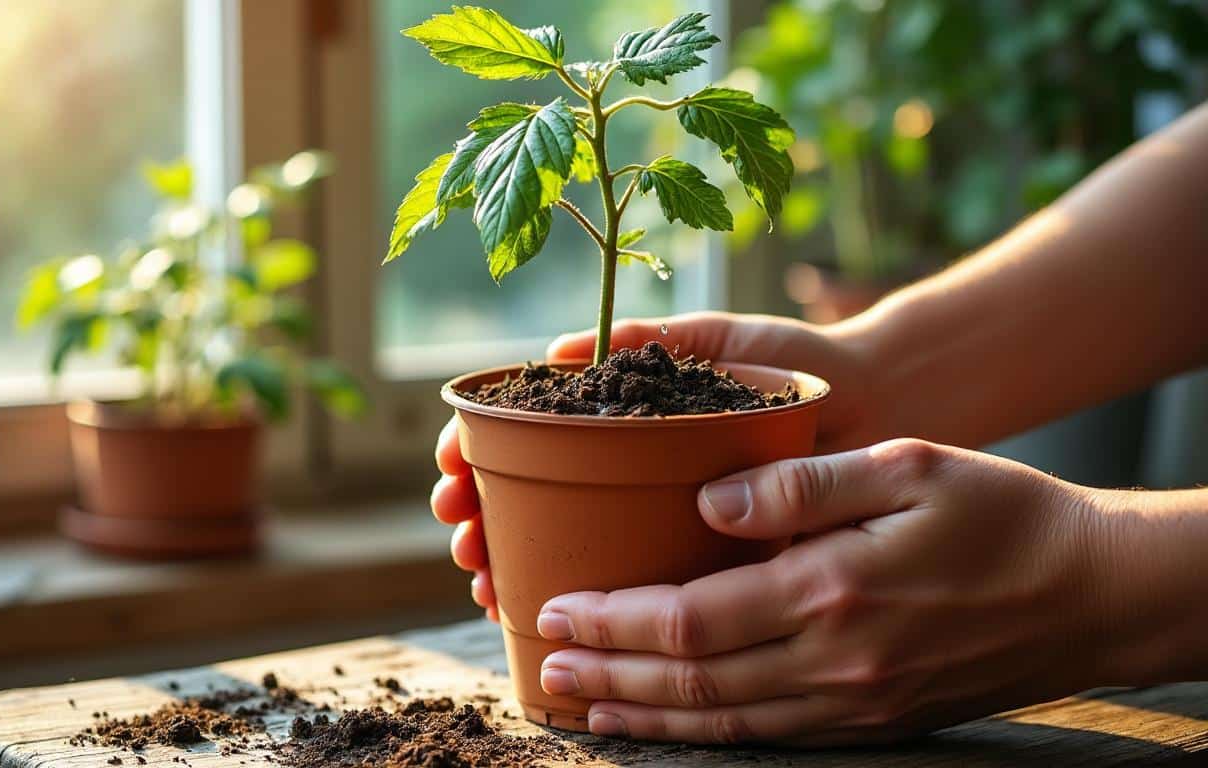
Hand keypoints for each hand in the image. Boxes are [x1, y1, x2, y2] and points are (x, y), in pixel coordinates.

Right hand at [431, 311, 889, 618]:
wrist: (880, 406)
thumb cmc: (798, 364)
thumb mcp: (718, 343)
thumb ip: (648, 339)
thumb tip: (557, 349)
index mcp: (623, 414)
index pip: (527, 433)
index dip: (475, 447)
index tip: (449, 464)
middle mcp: (627, 467)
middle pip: (524, 494)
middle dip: (475, 512)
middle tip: (457, 526)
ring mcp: (654, 515)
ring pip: (555, 545)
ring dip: (503, 558)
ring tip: (476, 571)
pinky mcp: (692, 558)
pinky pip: (616, 586)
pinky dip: (565, 597)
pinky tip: (525, 606)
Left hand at [534, 439, 1111, 744]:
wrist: (1091, 593)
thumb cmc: (1001, 514)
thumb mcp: (907, 465)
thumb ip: (799, 481)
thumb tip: (708, 498)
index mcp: (830, 591)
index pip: (689, 619)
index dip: (613, 619)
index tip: (557, 606)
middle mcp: (833, 663)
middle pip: (690, 683)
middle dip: (607, 676)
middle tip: (542, 666)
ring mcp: (853, 705)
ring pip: (723, 722)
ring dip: (644, 716)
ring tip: (583, 706)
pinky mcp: (872, 724)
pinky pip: (769, 738)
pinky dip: (706, 733)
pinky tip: (671, 724)